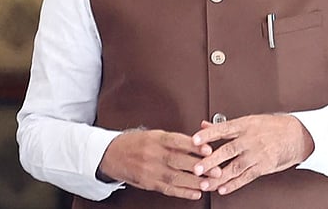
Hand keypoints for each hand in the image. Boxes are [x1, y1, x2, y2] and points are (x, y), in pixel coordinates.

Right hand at [98, 128, 220, 199]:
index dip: (193, 145)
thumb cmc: (133, 143)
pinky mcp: (148, 183)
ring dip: (194, 182)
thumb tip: (198, 141)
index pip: (176, 141)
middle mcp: (152, 154)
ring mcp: (149, 170)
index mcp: (154, 139)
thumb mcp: (152, 134)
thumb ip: (173, 140)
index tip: (208, 149)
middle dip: (199, 167)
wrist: (110, 155)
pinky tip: (195, 193)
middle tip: (217, 170)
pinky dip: (183, 192)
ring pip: (175, 177)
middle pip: (178, 161)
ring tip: (210, 184)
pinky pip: (168, 189)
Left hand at [190, 114, 314, 194]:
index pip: (222, 129)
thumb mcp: (247, 121)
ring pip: (235, 167)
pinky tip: (223, 189)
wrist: (297, 135)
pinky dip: (234, 184)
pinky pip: (247, 177)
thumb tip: (203, 125)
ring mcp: (257, 154)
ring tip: (205, 184)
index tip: (194, 140)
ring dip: (219, 177)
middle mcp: (249, 140)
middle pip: (227, 151)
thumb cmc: (271, 126)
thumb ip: (223, 126)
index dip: (208, 135)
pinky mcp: (264, 166)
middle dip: (211, 161)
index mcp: (243, 125)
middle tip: (197, 169)